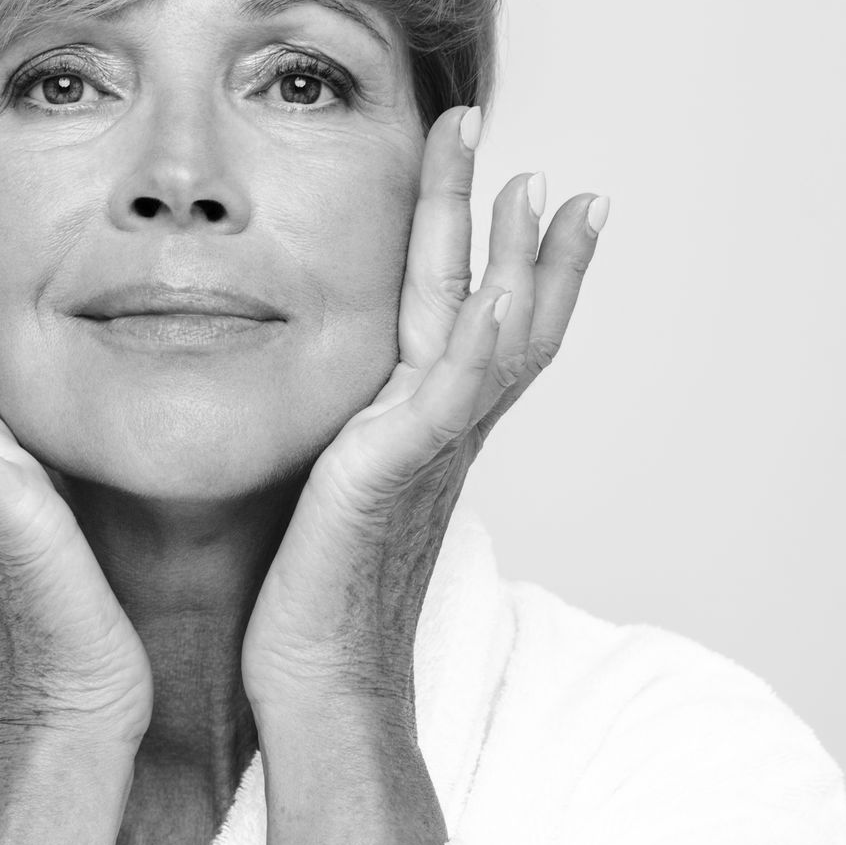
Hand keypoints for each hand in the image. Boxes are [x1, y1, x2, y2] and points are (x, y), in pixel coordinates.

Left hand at [240, 105, 607, 739]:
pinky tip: (498, 290)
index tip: (537, 194)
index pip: (482, 328)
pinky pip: (451, 397)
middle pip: (503, 314)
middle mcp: (442, 435)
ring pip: (493, 339)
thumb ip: (339, 440)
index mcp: (424, 433)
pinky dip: (484, 343)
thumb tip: (328, 413)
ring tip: (532, 186)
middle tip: (537, 162)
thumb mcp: (327, 492)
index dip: (514, 262)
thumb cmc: (309, 603)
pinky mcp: (391, 474)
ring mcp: (428, 453)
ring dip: (518, 261)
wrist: (317, 682)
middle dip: (522, 235)